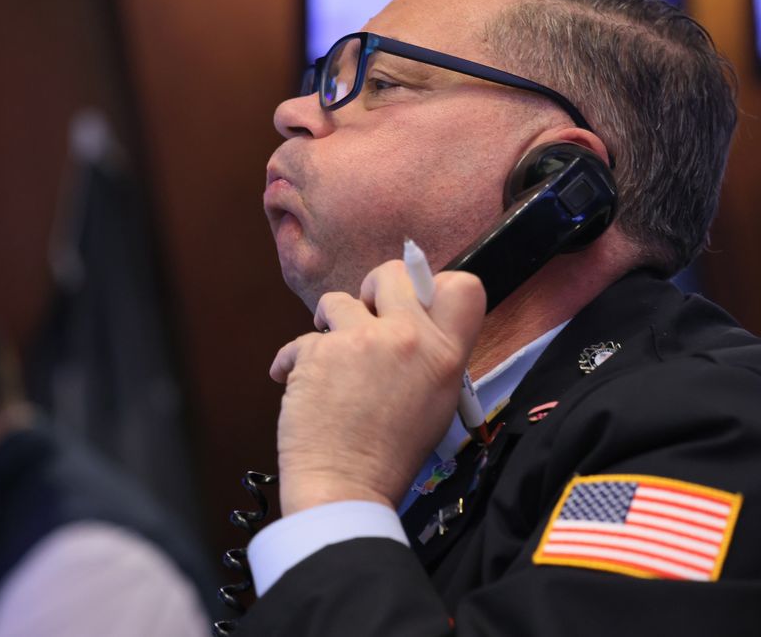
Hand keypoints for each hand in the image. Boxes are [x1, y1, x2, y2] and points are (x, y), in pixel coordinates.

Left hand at [270, 260, 485, 515]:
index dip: (435, 286)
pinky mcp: (318, 351)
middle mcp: (408, 338)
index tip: (413, 302)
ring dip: (330, 326)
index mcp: (445, 354)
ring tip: (331, 360)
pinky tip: (303, 388)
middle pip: (394, 273)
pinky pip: (302, 341)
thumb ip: (431, 359)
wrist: (345, 487)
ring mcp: (362, 341)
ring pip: (337, 301)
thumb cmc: (391, 457)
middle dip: (373, 288)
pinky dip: (297, 362)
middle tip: (365, 316)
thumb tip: (412, 329)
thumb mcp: (436, 405)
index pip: (464, 286)